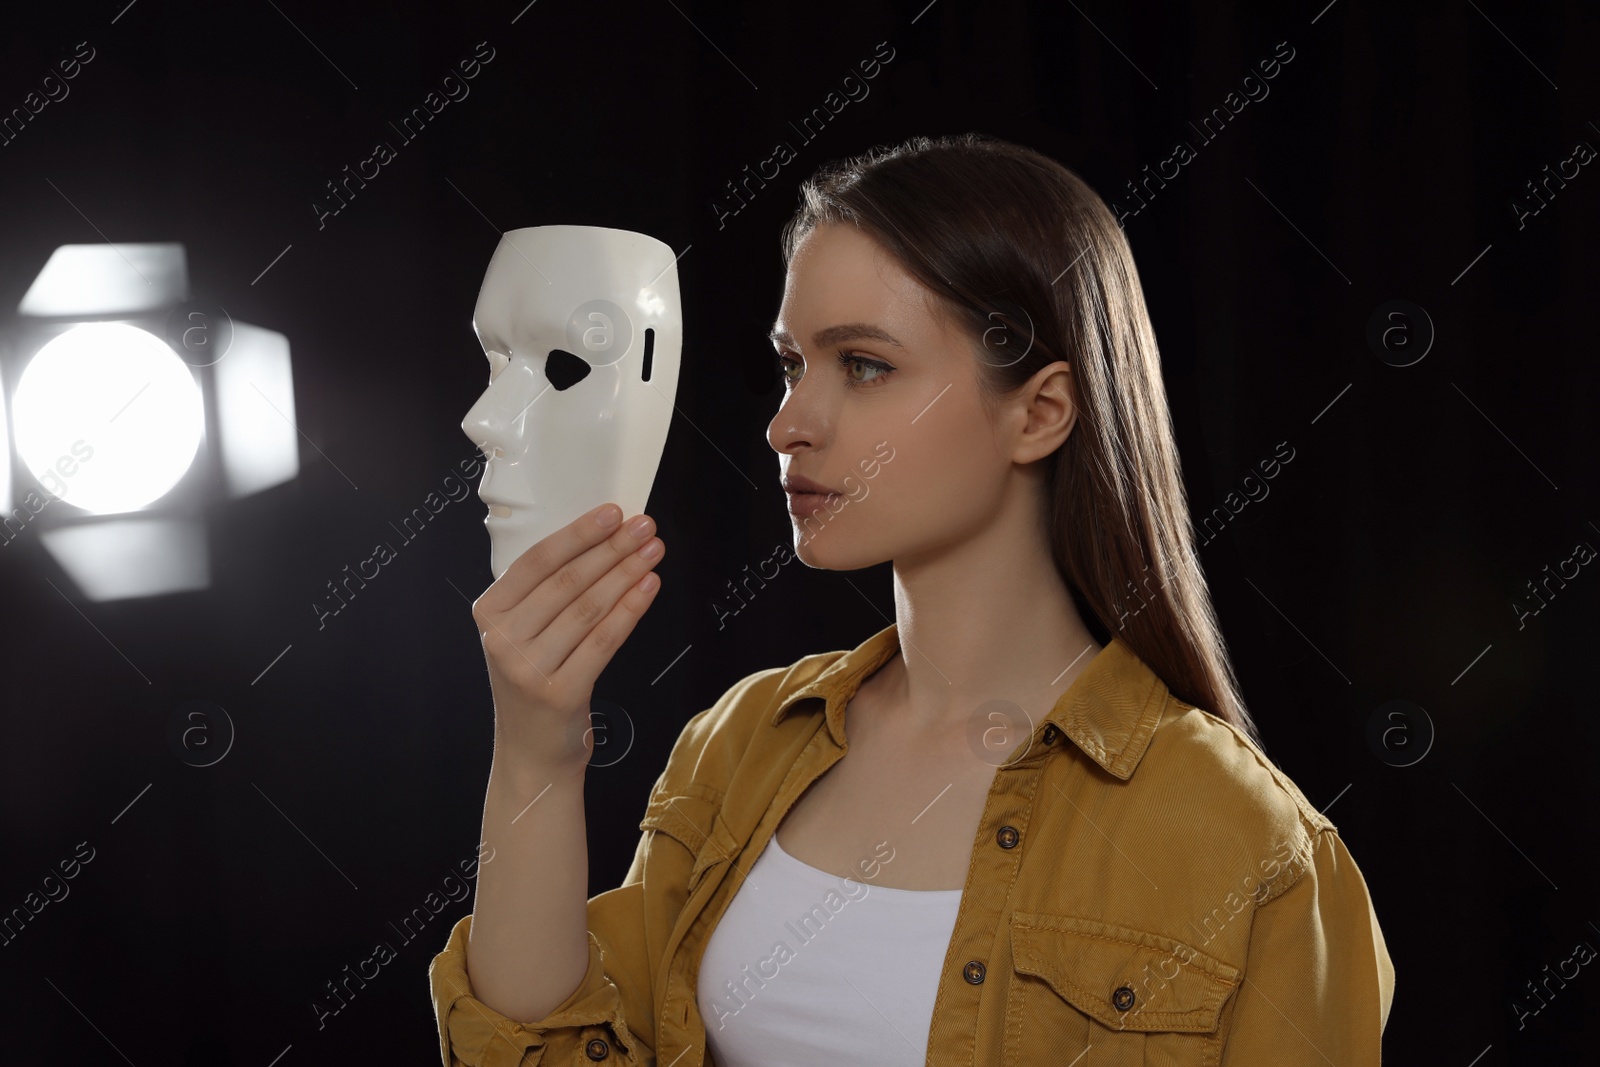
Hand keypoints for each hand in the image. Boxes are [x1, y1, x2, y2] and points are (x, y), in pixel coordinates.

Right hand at [471, 503, 664, 773]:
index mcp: (488, 613)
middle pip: (566, 581)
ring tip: (653, 552)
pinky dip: (630, 610)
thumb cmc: (536, 681)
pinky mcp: (560, 692)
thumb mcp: (523, 634)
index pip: (536, 561)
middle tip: (644, 527)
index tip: (612, 512)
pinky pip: (603, 640)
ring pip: (588, 608)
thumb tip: (600, 541)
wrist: (531, 753)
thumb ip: (546, 594)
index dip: (578, 534)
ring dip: (626, 574)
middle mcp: (502, 639)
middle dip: (612, 548)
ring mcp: (528, 668)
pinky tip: (649, 588)